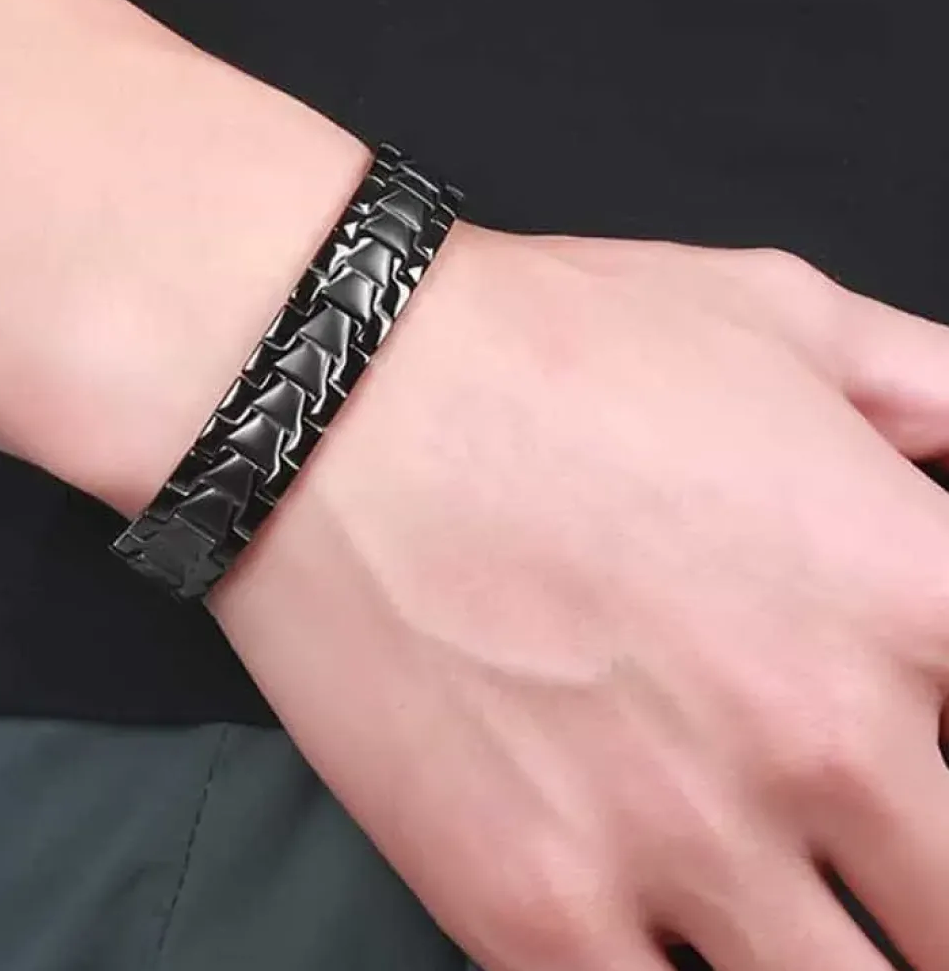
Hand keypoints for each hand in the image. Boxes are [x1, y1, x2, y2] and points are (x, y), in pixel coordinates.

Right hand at [211, 223, 948, 970]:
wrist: (333, 397)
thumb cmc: (549, 343)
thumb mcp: (779, 315)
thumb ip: (935, 398)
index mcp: (913, 596)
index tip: (921, 774)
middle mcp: (823, 743)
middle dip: (920, 893)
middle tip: (858, 858)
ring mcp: (678, 844)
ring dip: (817, 954)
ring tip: (764, 899)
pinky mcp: (533, 906)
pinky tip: (653, 932)